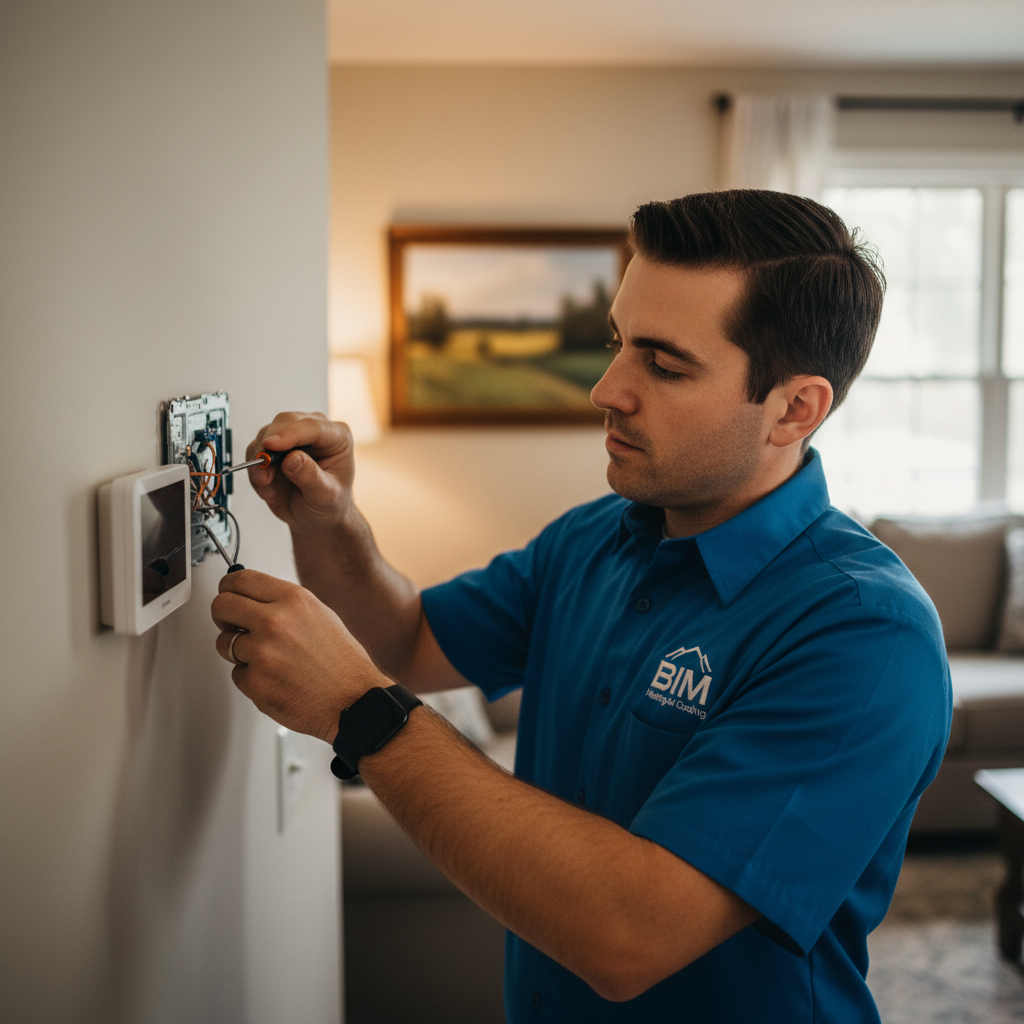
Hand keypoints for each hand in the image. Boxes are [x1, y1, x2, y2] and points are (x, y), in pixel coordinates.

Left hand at [211, 568, 385, 741]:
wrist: (354, 701)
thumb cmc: (342, 662)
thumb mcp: (320, 615)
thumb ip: (283, 604)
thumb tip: (252, 599)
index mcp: (293, 600)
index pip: (240, 580)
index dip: (228, 588)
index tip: (228, 595)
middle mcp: (275, 621)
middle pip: (221, 605)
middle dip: (223, 616)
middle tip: (231, 625)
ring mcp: (262, 653)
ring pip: (224, 643)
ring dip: (238, 651)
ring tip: (268, 659)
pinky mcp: (255, 682)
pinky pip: (237, 674)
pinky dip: (251, 678)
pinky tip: (276, 679)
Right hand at [245, 411, 355, 532]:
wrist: (315, 517)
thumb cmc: (329, 504)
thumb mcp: (325, 496)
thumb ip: (310, 476)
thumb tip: (292, 458)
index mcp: (337, 437)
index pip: (312, 426)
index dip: (290, 434)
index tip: (271, 445)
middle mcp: (314, 431)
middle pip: (284, 422)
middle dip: (269, 446)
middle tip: (264, 473)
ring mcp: (292, 437)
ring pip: (265, 435)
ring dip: (260, 461)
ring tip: (268, 487)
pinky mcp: (273, 447)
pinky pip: (254, 450)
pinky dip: (255, 470)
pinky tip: (268, 489)